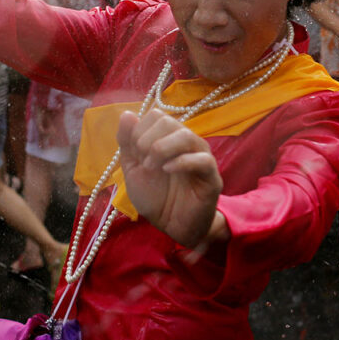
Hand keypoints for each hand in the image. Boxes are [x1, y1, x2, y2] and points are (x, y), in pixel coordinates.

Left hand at [117, 109, 223, 248]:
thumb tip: (126, 114)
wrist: (171, 225)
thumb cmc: (155, 197)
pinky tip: (167, 170)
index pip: (157, 116)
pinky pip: (203, 159)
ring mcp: (201, 157)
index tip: (135, 153)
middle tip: (144, 162)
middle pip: (169, 121)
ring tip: (151, 167)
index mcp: (169, 138)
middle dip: (148, 139)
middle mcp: (187, 143)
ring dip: (162, 149)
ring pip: (186, 136)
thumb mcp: (133, 169)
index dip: (140, 131)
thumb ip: (128, 143)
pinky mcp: (212, 177)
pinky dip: (182, 162)